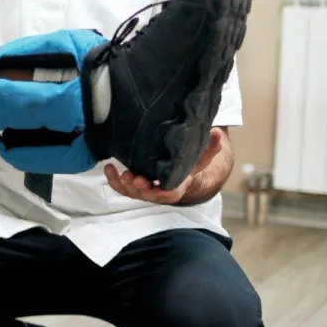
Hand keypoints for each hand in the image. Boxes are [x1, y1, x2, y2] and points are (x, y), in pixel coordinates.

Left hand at [103, 128, 223, 204]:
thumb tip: (218, 131)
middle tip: (135, 178)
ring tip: (121, 172)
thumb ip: (211, 146)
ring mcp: (144, 190)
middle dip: (140, 188)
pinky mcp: (133, 186)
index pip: (170, 193)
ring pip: (132, 193)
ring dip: (124, 185)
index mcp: (176, 186)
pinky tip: (108, 167)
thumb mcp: (201, 156)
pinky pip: (120, 187)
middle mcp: (159, 191)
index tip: (157, 187)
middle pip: (148, 195)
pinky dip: (112, 180)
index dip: (163, 192)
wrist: (178, 171)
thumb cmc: (189, 165)